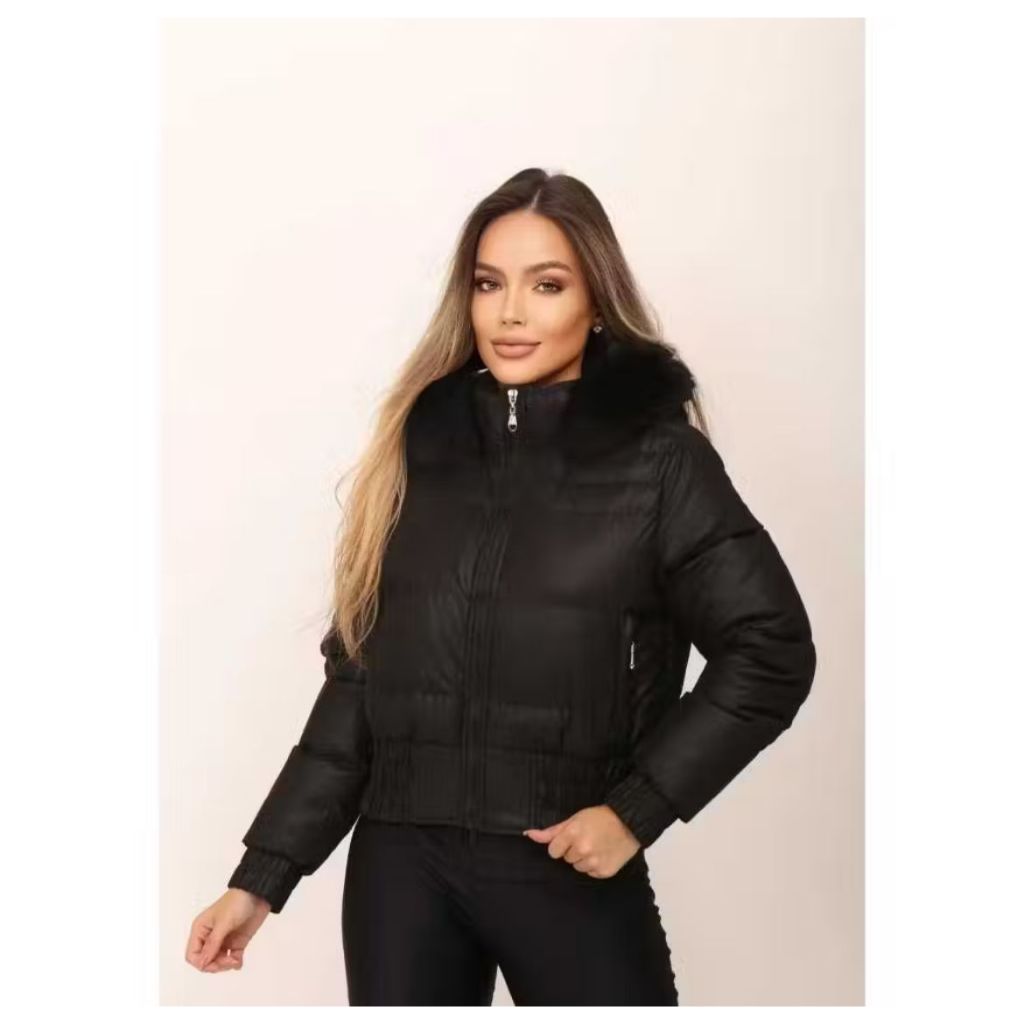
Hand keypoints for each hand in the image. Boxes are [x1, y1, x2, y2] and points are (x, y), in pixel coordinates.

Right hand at [185, 888, 270, 972]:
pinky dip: (235, 962)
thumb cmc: (238, 900)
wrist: (259, 894)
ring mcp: (223, 940)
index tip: (214, 962)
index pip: (192, 954)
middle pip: (205, 961)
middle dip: (216, 964)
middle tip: (228, 961)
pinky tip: (238, 961)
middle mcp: (210, 935)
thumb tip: (202, 962)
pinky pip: (231, 958)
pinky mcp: (236, 941)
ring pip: (218, 962)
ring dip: (226, 964)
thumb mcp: (223, 922)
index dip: (202, 962)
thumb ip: (213, 943)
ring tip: (235, 960)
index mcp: (201, 929)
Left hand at [522, 804, 640, 878]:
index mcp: (572, 834)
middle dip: (573, 850)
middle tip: (587, 838)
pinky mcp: (604, 872)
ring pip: (578, 867)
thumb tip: (529, 834)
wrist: (629, 823)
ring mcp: (594, 862)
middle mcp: (582, 849)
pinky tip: (603, 853)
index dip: (561, 844)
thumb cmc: (600, 817)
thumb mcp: (574, 819)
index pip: (553, 851)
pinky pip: (591, 873)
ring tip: (596, 845)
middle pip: (566, 859)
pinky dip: (595, 865)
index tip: (571, 838)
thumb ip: (551, 831)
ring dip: (584, 859)